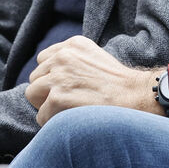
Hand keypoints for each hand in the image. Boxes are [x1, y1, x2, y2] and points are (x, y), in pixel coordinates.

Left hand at [24, 37, 159, 125]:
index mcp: (72, 45)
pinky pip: (41, 115)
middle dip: (47, 91)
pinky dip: (53, 122)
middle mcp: (63, 57)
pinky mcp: (57, 98)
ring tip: (67, 110)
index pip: (44, 60)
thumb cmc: (119, 84)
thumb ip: (72, 61)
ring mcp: (59, 77)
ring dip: (46, 105)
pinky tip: (71, 120)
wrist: (135, 97)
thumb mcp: (95, 58)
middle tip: (68, 101)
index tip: (67, 87)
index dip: (52, 76)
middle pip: (35, 77)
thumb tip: (50, 76)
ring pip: (33, 94)